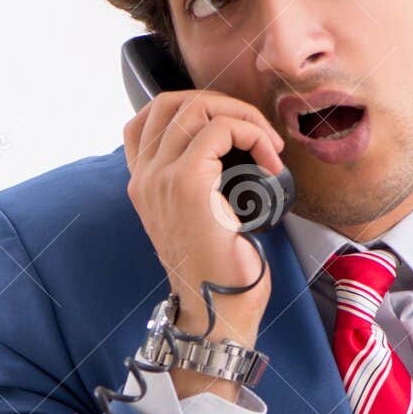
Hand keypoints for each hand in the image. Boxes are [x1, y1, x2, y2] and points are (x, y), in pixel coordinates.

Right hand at [123, 89, 286, 348]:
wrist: (218, 311)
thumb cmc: (218, 272)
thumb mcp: (200, 218)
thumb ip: (199, 184)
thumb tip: (234, 151)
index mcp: (142, 185)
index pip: (147, 119)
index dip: (191, 108)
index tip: (229, 130)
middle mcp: (144, 178)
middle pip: (169, 102)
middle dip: (220, 103)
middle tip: (255, 130)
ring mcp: (161, 178)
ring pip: (196, 108)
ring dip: (242, 116)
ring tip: (268, 145)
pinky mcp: (188, 182)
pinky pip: (221, 129)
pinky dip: (252, 133)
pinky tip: (270, 159)